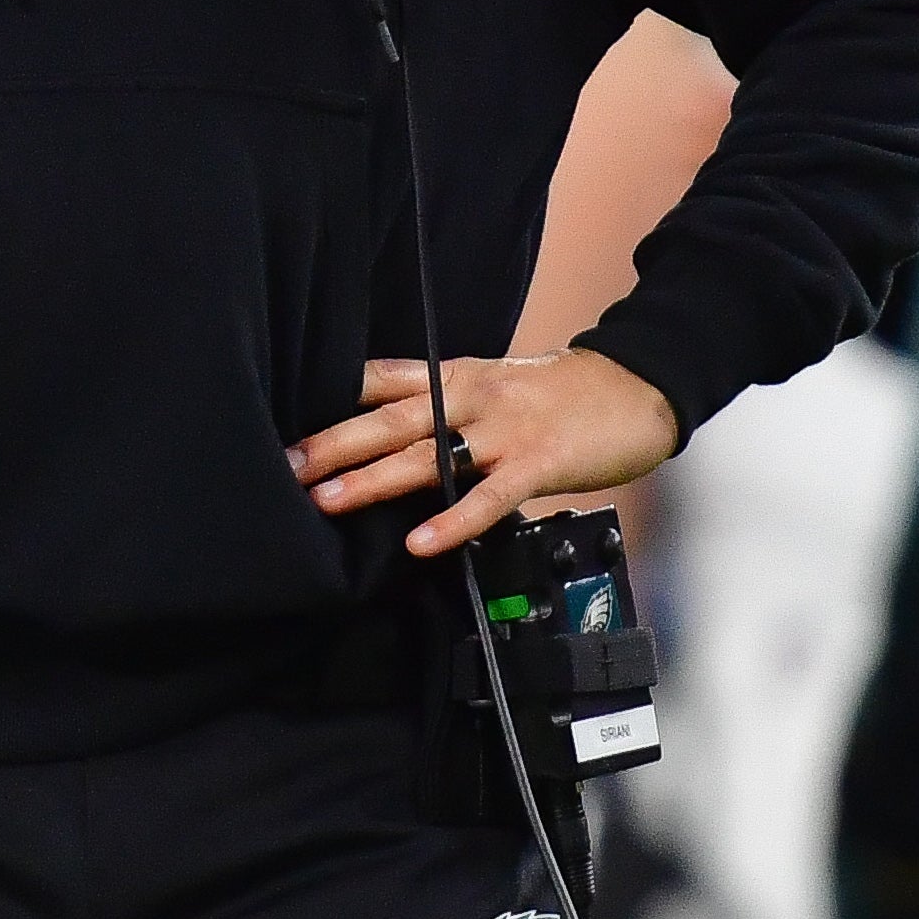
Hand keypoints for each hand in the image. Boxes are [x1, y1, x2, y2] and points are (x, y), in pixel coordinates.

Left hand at [286, 350, 680, 560]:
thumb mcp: (492, 386)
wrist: (634, 387)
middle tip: (287, 467)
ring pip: (429, 453)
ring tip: (330, 500)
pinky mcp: (537, 463)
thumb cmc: (560, 395)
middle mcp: (471, 397)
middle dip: (334, 442)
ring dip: (376, 478)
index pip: (383, 379)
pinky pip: (489, 497)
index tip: (284, 424)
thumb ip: (443, 409)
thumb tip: (385, 441)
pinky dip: (453, 521)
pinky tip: (421, 542)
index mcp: (456, 376)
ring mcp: (504, 430)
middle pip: (392, 418)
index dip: (331, 400)